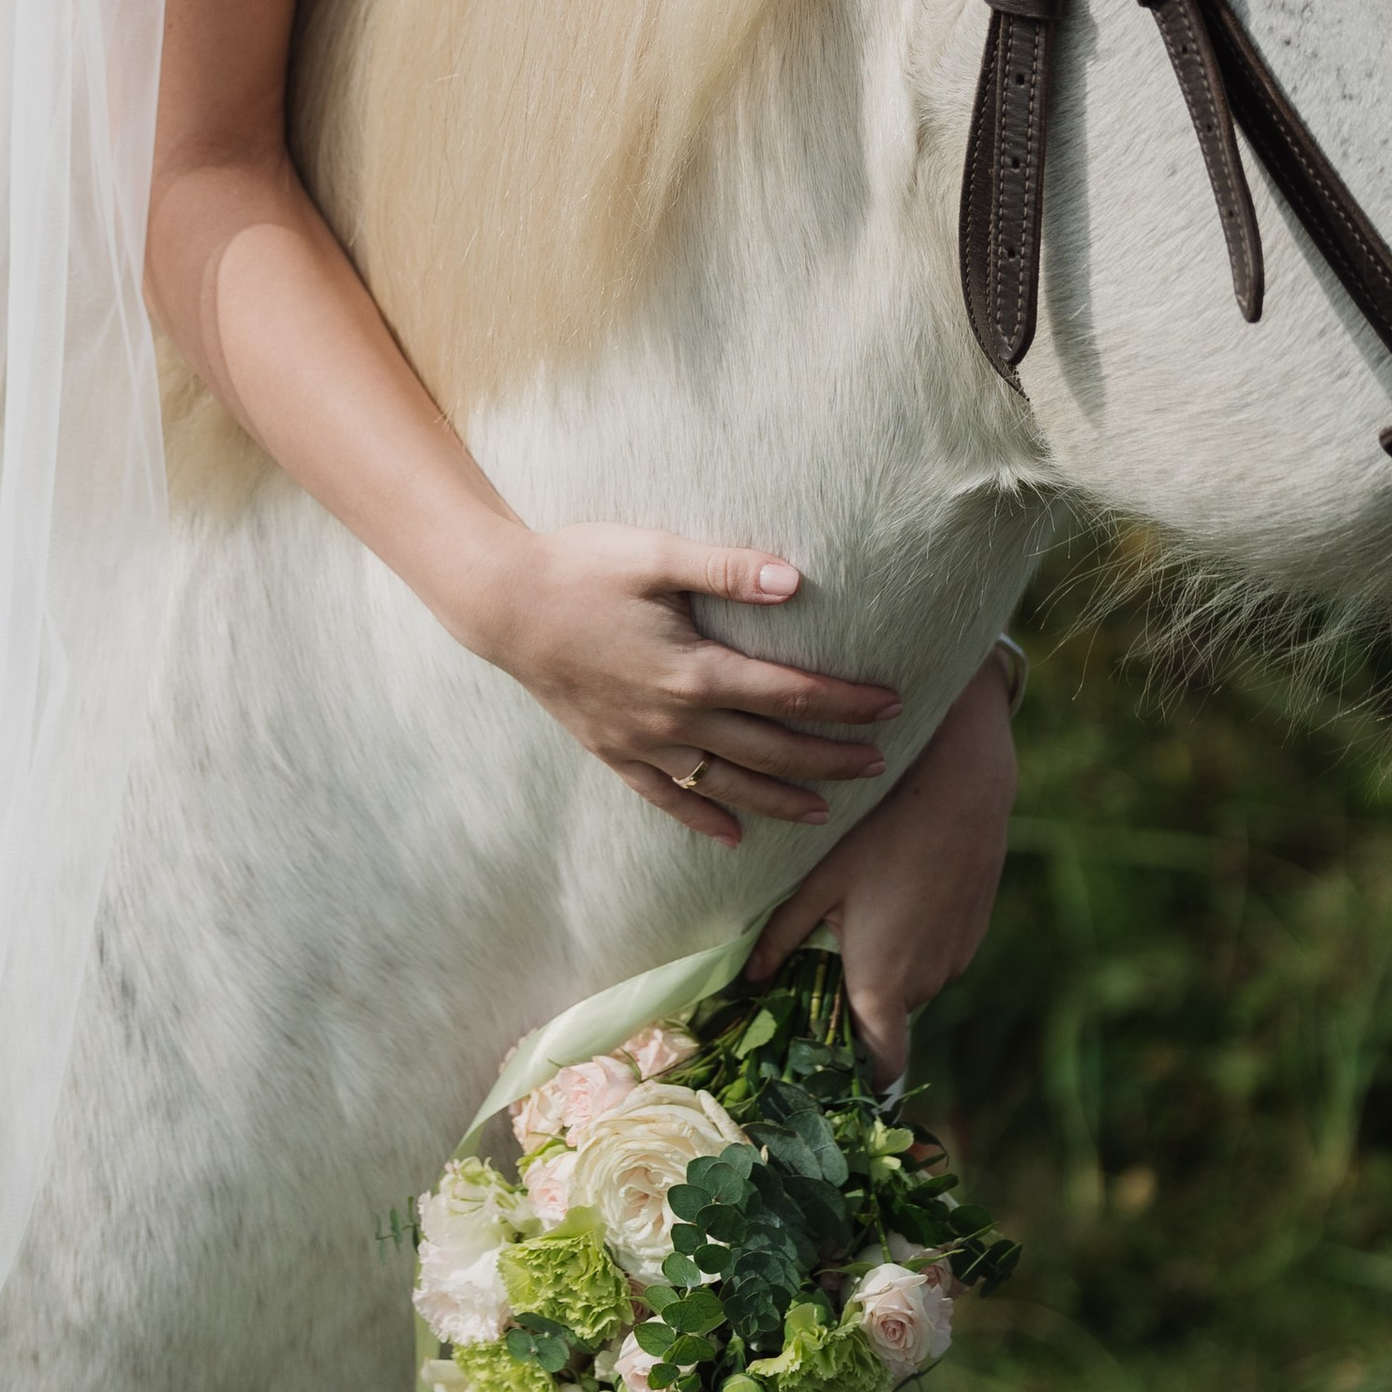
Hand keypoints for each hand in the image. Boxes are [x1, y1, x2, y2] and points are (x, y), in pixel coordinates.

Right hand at [467, 524, 897, 844]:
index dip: (845, 703)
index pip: (790, 695)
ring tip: (825, 811)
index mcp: (694, 670)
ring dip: (781, 800)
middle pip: (770, 750)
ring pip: (727, 785)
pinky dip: (702, 818)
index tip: (891, 706)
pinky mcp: (611, 750)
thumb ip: (727, 569)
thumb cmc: (580, 568)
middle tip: (879, 764)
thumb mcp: (656, 555)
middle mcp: (674, 718)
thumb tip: (795, 581)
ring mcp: (641, 741)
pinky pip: (665, 798)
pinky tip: (732, 837)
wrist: (501, 603)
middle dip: (830, 760)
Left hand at [745, 649, 1018, 1076]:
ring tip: (864, 914)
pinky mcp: (975, 931)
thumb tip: (749, 980)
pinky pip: (938, 954)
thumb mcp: (818, 881)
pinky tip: (898, 892)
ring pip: (913, 983)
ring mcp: (956, 957)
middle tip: (827, 962)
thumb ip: (782, 936)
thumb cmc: (878, 829)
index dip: (861, 1077)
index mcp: (881, 983)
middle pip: (888, 1016)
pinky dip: (916, 941)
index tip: (835, 1069)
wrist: (960, 786)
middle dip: (860, 1000)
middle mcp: (925, 983)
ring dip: (889, 967)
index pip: (883, 1067)